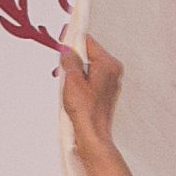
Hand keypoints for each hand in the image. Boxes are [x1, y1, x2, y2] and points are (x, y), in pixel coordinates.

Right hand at [59, 33, 123, 158]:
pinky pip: (91, 79)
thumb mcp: (72, 80)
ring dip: (74, 70)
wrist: (93, 136)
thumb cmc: (87, 113)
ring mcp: (111, 83)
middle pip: (88, 54)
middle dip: (72, 58)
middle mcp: (113, 72)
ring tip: (66, 83)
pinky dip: (80, 81)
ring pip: (88, 67)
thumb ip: (69, 59)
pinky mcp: (106, 93)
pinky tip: (72, 90)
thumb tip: (66, 49)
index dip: (72, 39)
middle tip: (61, 66)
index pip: (88, 41)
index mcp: (109, 64)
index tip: (62, 38)